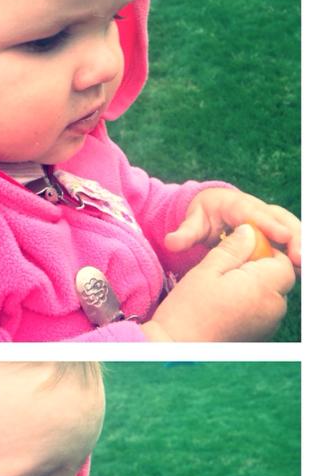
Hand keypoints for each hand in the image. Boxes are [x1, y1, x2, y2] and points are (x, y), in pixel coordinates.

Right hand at [143, 225, 295, 340]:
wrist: (176, 348)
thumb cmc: (187, 310)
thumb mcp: (206, 271)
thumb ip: (232, 249)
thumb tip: (249, 232)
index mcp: (262, 286)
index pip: (281, 261)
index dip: (262, 253)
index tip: (237, 254)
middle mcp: (272, 307)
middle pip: (279, 279)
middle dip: (260, 271)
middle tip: (227, 272)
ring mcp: (268, 325)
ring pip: (272, 297)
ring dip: (255, 289)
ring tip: (223, 292)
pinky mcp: (260, 336)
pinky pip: (264, 314)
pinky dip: (250, 306)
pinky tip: (225, 308)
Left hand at [165, 186, 300, 271]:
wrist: (212, 210)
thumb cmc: (202, 216)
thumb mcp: (192, 222)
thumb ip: (184, 233)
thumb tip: (171, 242)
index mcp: (236, 205)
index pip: (254, 214)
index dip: (269, 224)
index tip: (282, 236)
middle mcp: (258, 210)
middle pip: (280, 219)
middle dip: (294, 236)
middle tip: (300, 257)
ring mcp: (269, 220)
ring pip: (290, 229)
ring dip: (300, 245)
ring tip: (305, 266)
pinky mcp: (274, 232)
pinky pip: (290, 240)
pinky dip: (297, 251)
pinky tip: (303, 270)